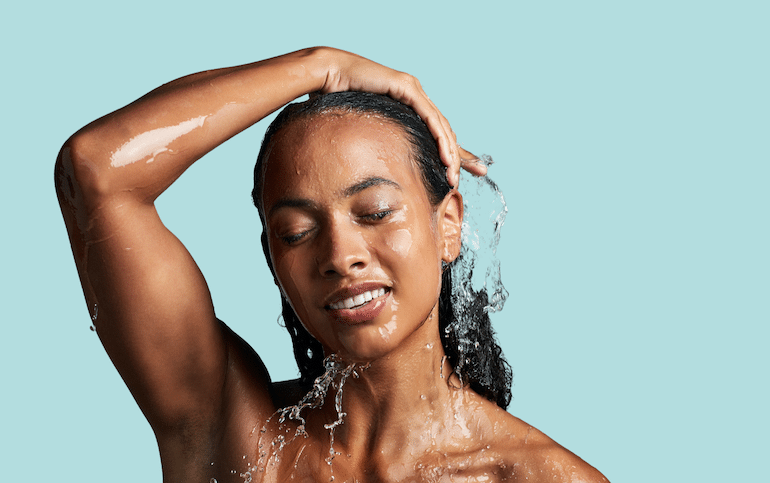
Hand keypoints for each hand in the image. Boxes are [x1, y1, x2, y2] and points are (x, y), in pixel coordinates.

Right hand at [318, 48, 485, 186]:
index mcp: (409, 105)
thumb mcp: (366, 128)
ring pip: (441, 126)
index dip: (454, 151)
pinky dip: (440, 138)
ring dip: (451, 153)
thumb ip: (377, 141)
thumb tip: (376, 165)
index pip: (438, 131)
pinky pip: (429, 117)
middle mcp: (416, 96)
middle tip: (477, 172)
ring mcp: (413, 90)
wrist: (327, 76)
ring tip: (454, 175)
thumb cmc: (339, 101)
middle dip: (462, 154)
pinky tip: (446, 156)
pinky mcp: (407, 88)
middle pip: (446, 130)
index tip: (469, 169)